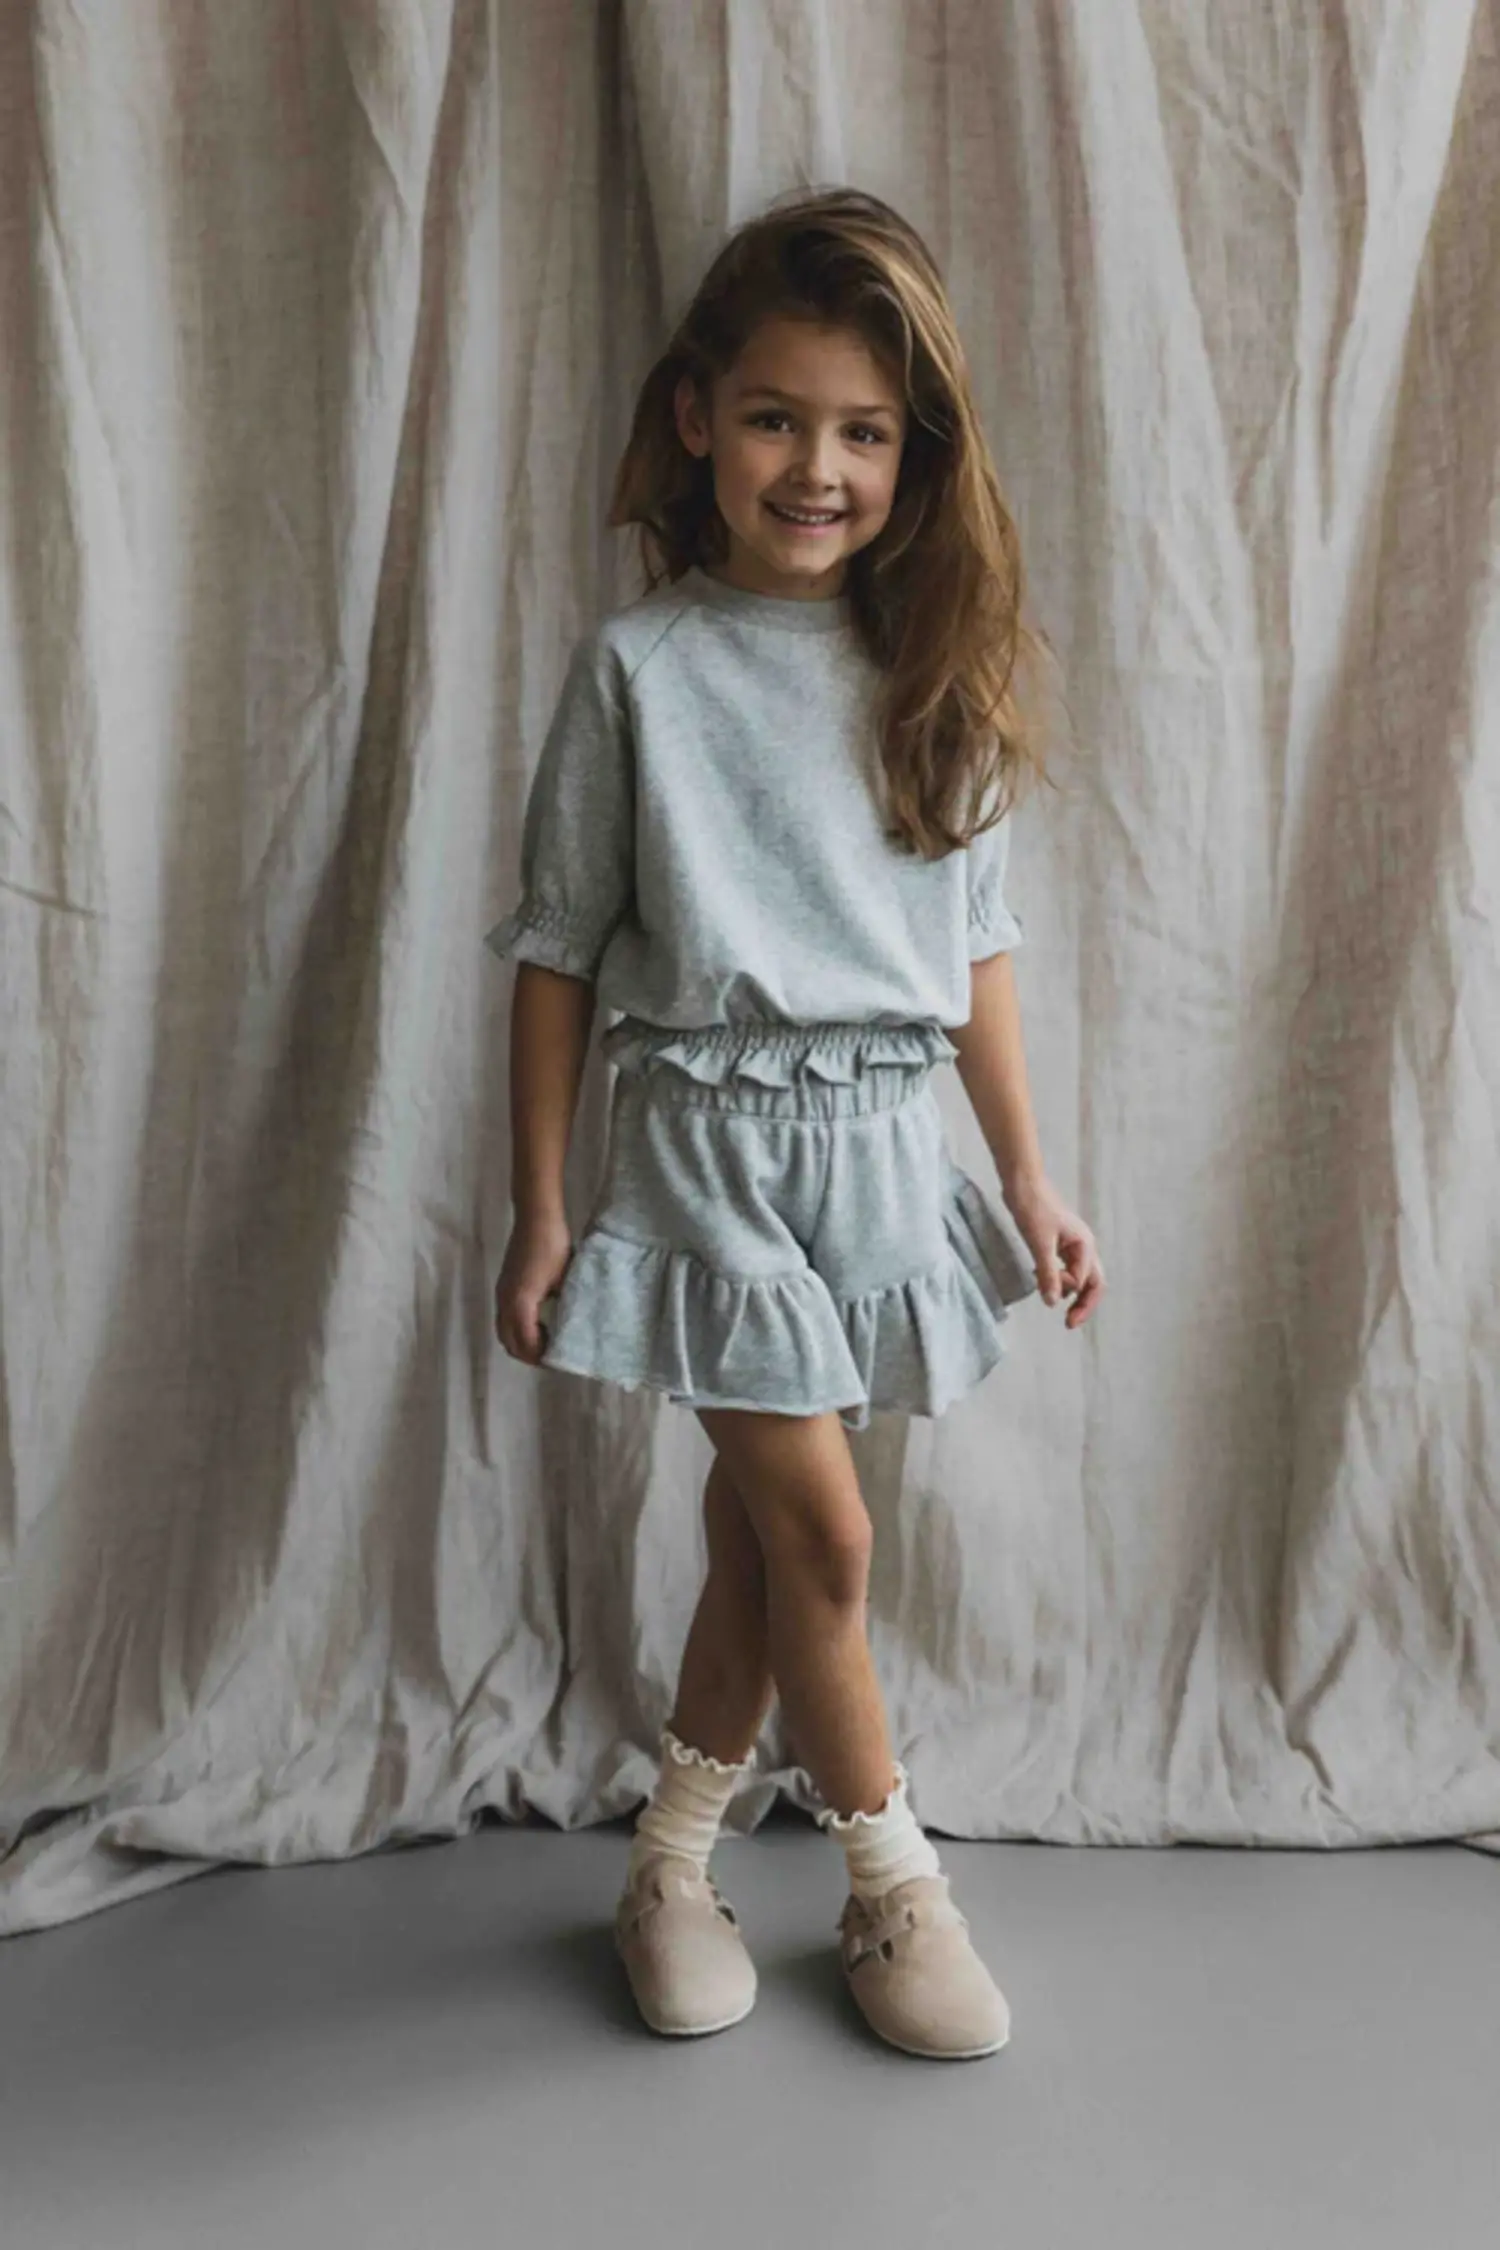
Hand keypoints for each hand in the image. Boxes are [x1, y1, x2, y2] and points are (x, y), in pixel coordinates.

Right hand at [495, 1208, 573, 1363]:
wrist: (535, 1217)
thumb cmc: (553, 1246)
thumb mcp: (564, 1280)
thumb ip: (562, 1307)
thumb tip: (567, 1328)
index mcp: (520, 1303)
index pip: (526, 1344)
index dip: (541, 1356)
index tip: (559, 1359)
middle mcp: (505, 1302)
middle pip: (509, 1342)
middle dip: (528, 1354)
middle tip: (551, 1355)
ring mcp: (501, 1293)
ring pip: (503, 1331)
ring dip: (521, 1342)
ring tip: (545, 1341)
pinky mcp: (503, 1286)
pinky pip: (504, 1318)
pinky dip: (517, 1328)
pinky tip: (537, 1322)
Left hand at [1003, 1174, 1105, 1330]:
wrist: (1022, 1182)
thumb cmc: (1033, 1209)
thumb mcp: (1039, 1244)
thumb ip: (1047, 1274)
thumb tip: (1053, 1303)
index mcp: (1085, 1246)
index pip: (1087, 1282)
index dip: (1072, 1296)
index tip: (1052, 1301)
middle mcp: (1084, 1247)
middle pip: (1092, 1282)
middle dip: (1083, 1304)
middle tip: (1068, 1324)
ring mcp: (1072, 1244)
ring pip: (1078, 1275)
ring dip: (1067, 1289)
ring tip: (1048, 1295)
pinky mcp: (1059, 1242)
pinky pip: (1064, 1266)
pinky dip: (1055, 1277)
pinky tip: (1039, 1279)